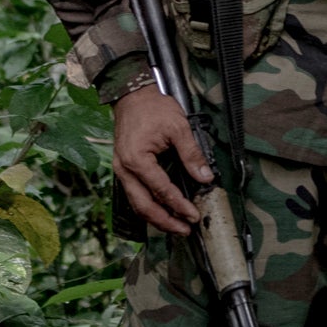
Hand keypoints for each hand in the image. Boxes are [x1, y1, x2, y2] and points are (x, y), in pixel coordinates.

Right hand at [113, 84, 211, 237]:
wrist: (132, 96)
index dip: (179, 205)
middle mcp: (124, 169)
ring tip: (175, 226)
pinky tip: (162, 212)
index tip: (194, 216)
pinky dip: (148, 207)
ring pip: (136, 204)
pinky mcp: (123, 170)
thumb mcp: (178, 127)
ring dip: (156, 218)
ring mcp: (121, 171)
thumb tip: (205, 178)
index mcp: (137, 160)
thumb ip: (192, 154)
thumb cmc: (153, 108)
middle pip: (143, 206)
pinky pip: (134, 195)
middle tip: (184, 230)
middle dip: (165, 222)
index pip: (162, 190)